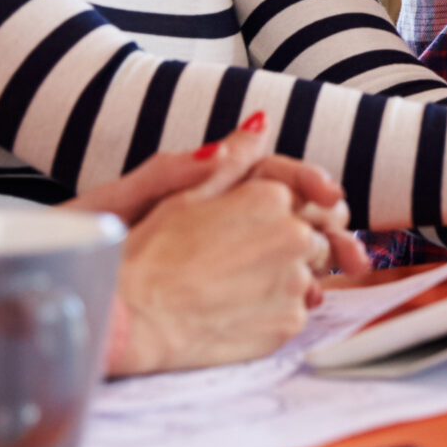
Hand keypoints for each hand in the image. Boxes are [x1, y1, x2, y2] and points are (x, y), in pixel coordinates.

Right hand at [94, 117, 367, 375]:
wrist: (130, 320)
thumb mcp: (185, 194)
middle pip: (317, 237)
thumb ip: (233, 158)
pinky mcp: (288, 323)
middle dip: (293, 246)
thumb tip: (261, 123)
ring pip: (308, 276)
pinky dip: (276, 310)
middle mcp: (293, 236)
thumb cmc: (148, 255)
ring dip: (285, 279)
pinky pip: (297, 312)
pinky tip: (236, 311)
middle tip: (246, 261)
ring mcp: (294, 283)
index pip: (309, 196)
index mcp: (270, 197)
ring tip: (233, 287)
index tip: (272, 227)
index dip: (294, 210)